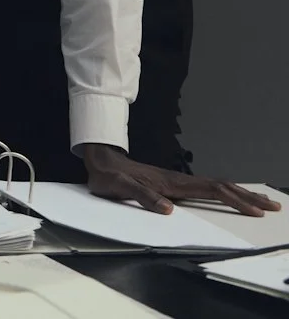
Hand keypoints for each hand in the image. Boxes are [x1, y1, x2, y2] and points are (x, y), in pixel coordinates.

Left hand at [82, 143, 281, 216]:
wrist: (101, 162)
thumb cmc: (110, 177)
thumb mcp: (121, 188)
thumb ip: (143, 197)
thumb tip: (168, 209)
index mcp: (172, 183)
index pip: (212, 191)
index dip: (234, 200)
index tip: (254, 210)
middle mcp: (179, 180)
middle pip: (222, 186)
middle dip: (248, 196)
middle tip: (273, 205)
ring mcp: (178, 181)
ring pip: (217, 185)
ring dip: (241, 193)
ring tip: (262, 201)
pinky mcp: (174, 183)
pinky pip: (207, 187)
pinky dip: (225, 191)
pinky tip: (231, 195)